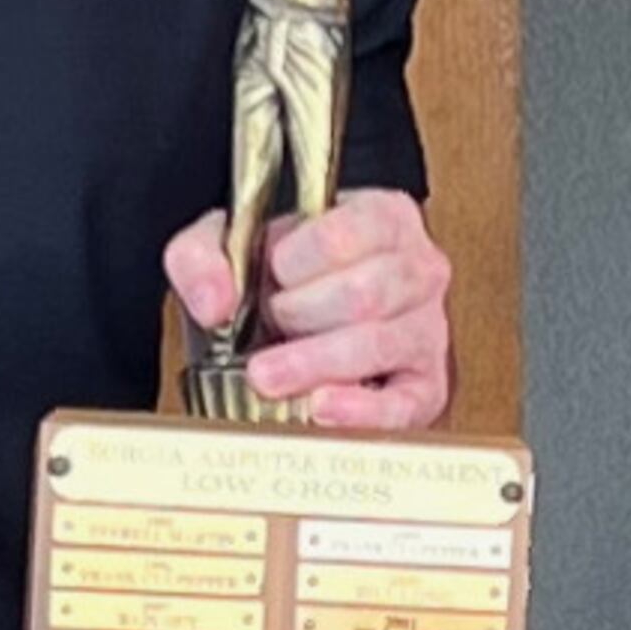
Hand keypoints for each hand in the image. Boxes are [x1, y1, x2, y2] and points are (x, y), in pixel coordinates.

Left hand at [164, 184, 451, 437]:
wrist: (302, 318)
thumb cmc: (280, 279)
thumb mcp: (230, 246)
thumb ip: (202, 256)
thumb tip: (213, 302)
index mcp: (385, 219)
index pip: (350, 232)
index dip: (298, 260)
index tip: (273, 274)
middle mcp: (419, 271)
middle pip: (364, 293)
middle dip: (301, 313)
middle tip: (269, 324)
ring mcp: (428, 331)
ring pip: (377, 344)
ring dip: (313, 362)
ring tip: (266, 375)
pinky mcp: (426, 389)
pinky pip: (403, 404)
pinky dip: (360, 410)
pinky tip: (320, 408)